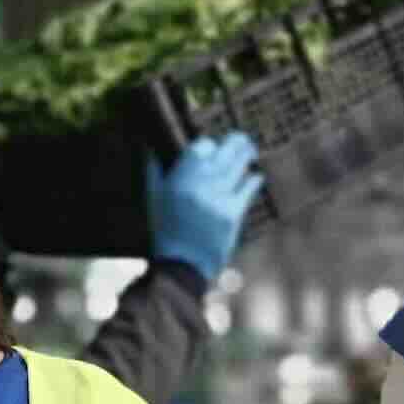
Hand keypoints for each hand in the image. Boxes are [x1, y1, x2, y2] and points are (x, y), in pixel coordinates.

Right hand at [146, 132, 262, 280]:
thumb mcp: (154, 199)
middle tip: (242, 139)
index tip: (213, 145)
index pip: (201, 147)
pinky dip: (253, 180)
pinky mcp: (233, 214)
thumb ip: (153, 170)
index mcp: (179, 179)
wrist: (182, 264)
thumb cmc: (166, 231)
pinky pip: (248, 189)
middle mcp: (200, 185)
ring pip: (238, 167)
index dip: (209, 144)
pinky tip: (256, 176)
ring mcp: (219, 199)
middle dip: (236, 142)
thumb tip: (147, 147)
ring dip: (246, 156)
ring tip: (250, 151)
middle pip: (224, 152)